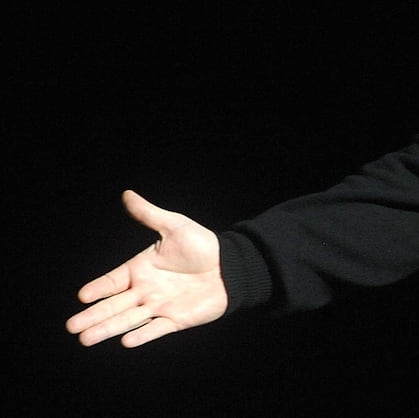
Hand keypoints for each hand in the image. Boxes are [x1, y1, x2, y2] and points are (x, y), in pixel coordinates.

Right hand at [66, 190, 227, 346]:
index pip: (112, 281)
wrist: (231, 265)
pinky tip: (126, 341)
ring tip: (85, 339)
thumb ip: (149, 214)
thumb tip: (127, 194)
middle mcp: (145, 290)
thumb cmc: (203, 245)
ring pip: (128, 320)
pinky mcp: (176, 320)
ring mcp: (159, 306)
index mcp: (140, 270)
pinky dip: (142, 335)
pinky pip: (156, 329)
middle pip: (113, 305)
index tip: (82, 296)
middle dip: (93, 316)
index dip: (98, 288)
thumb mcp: (174, 226)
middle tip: (71, 327)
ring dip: (108, 329)